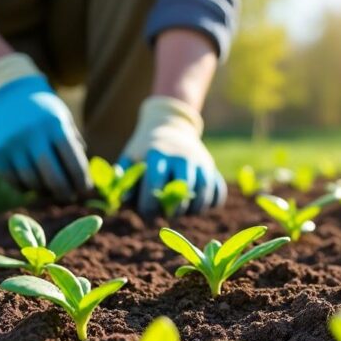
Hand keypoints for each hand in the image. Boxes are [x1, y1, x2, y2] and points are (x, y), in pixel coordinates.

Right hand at [0, 54, 91, 201]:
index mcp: (54, 125)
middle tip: (69, 196)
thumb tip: (84, 179)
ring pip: (32, 181)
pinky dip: (26, 187)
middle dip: (64, 191)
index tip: (85, 189)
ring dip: (45, 191)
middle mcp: (32, 134)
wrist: (8, 92)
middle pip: (52, 176)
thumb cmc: (44, 111)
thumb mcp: (63, 119)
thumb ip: (74, 146)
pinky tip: (33, 185)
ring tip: (52, 190)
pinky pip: (13, 181)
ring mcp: (12, 144)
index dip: (81, 180)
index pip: (73, 161)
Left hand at [119, 96, 225, 216]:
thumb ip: (124, 177)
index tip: (147, 212)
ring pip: (204, 189)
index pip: (155, 183)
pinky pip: (219, 189)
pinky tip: (200, 207)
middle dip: (174, 207)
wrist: (170, 126)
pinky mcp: (212, 167)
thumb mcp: (131, 156)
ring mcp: (200, 160)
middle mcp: (182, 155)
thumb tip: (121, 200)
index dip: (150, 203)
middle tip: (167, 214)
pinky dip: (213, 202)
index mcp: (158, 153)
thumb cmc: (145, 149)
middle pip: (183, 186)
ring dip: (195, 208)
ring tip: (184, 213)